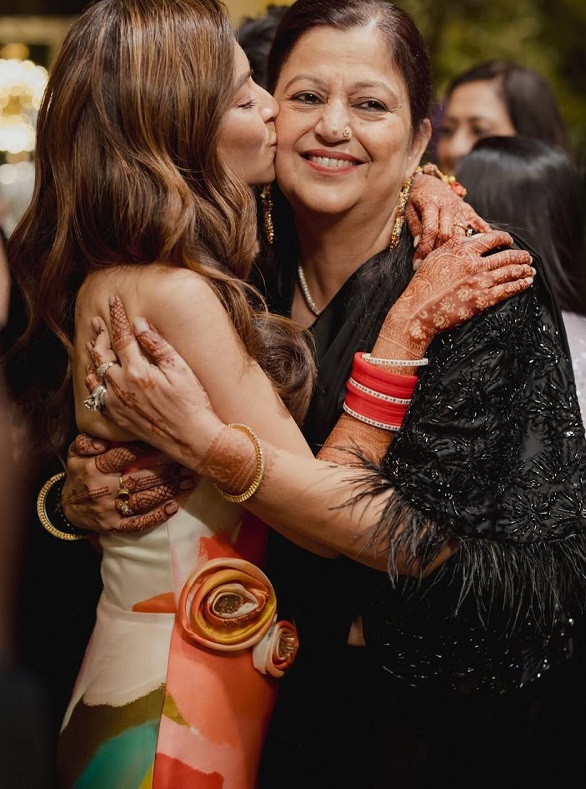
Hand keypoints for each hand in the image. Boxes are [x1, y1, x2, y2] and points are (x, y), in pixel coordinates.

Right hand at [62, 432, 193, 533]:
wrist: (66, 509)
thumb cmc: (79, 475)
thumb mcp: (75, 454)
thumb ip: (86, 442)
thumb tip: (102, 441)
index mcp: (93, 468)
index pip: (122, 456)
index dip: (145, 449)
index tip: (165, 444)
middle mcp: (102, 489)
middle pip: (138, 479)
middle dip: (165, 471)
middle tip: (185, 464)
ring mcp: (109, 510)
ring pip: (143, 500)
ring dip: (168, 491)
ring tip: (188, 481)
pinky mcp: (115, 526)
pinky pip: (138, 523)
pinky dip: (157, 516)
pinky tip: (174, 507)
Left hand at [84, 296, 227, 472]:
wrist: (190, 438)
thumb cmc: (191, 402)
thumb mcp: (180, 369)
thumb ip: (157, 345)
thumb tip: (140, 325)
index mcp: (136, 371)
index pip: (121, 336)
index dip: (117, 316)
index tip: (114, 301)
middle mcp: (120, 386)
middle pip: (102, 353)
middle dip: (100, 334)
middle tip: (98, 321)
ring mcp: (115, 403)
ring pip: (94, 374)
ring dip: (93, 356)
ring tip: (92, 343)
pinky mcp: (116, 417)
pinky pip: (95, 396)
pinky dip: (92, 381)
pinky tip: (93, 375)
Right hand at [373, 229, 533, 359]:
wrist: (417, 311)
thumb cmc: (422, 285)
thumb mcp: (434, 257)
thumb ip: (452, 246)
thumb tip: (467, 238)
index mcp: (461, 248)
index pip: (491, 238)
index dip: (504, 239)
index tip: (509, 241)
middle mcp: (473, 262)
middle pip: (506, 255)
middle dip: (520, 256)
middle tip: (527, 258)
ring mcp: (480, 281)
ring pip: (510, 271)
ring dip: (523, 270)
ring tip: (530, 270)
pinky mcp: (483, 299)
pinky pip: (508, 289)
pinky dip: (520, 285)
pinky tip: (526, 283)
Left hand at [407, 170, 490, 261]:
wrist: (430, 181)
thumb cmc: (417, 199)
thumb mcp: (410, 210)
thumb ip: (415, 227)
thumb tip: (417, 246)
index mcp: (430, 204)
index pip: (430, 230)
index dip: (423, 249)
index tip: (417, 264)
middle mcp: (447, 206)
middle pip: (447, 233)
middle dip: (439, 253)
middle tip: (433, 267)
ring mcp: (461, 209)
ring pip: (462, 233)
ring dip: (458, 250)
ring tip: (454, 265)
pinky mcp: (470, 211)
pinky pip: (479, 225)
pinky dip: (484, 237)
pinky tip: (487, 250)